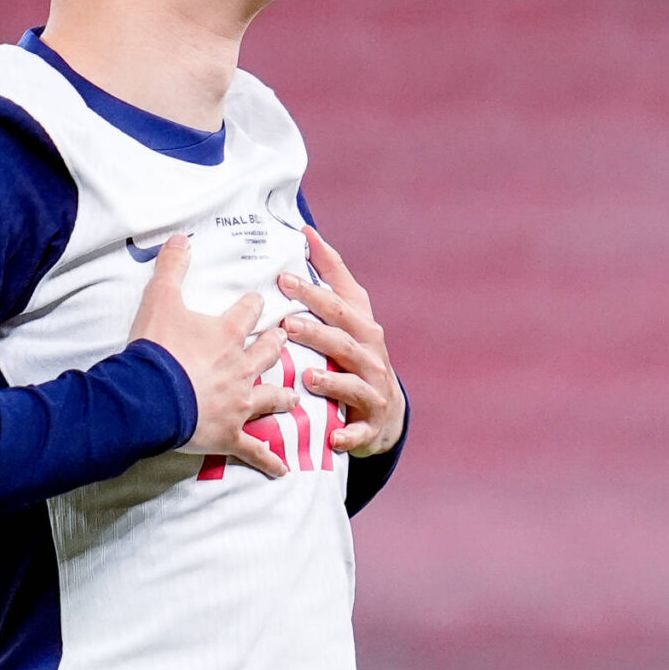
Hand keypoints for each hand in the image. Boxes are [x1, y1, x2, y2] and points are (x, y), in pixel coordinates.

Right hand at [130, 235, 296, 478]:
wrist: (148, 396)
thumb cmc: (156, 348)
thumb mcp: (160, 299)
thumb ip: (172, 267)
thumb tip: (181, 237)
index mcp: (228, 334)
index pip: (251, 312)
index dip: (255, 305)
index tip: (260, 302)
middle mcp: (242, 366)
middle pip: (270, 352)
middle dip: (279, 345)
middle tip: (284, 340)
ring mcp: (239, 402)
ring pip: (272, 396)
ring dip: (285, 395)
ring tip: (295, 396)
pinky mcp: (230, 434)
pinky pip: (256, 450)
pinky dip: (270, 461)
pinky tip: (284, 469)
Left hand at [278, 226, 405, 456]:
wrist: (385, 411)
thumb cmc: (357, 352)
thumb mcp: (350, 313)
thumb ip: (331, 274)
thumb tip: (308, 232)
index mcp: (362, 327)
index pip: (338, 304)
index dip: (313, 290)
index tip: (282, 278)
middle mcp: (371, 355)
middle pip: (344, 340)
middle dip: (317, 331)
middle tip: (287, 324)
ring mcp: (373, 389)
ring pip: (352, 382)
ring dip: (331, 379)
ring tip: (306, 375)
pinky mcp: (371, 423)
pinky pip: (359, 431)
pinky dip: (348, 435)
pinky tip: (332, 437)